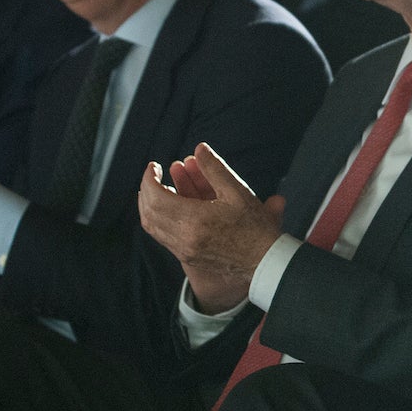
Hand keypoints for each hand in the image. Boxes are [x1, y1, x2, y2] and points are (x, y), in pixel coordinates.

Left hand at [138, 143, 284, 290]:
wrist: (265, 261)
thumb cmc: (255, 228)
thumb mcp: (237, 192)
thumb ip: (214, 168)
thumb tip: (199, 149)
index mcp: (195, 220)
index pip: (156, 196)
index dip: (149, 178)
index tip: (154, 166)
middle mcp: (184, 238)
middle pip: (148, 211)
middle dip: (146, 189)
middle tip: (153, 175)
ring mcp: (184, 250)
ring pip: (151, 226)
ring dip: (148, 205)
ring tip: (157, 188)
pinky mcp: (187, 257)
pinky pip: (161, 236)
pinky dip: (157, 218)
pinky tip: (167, 206)